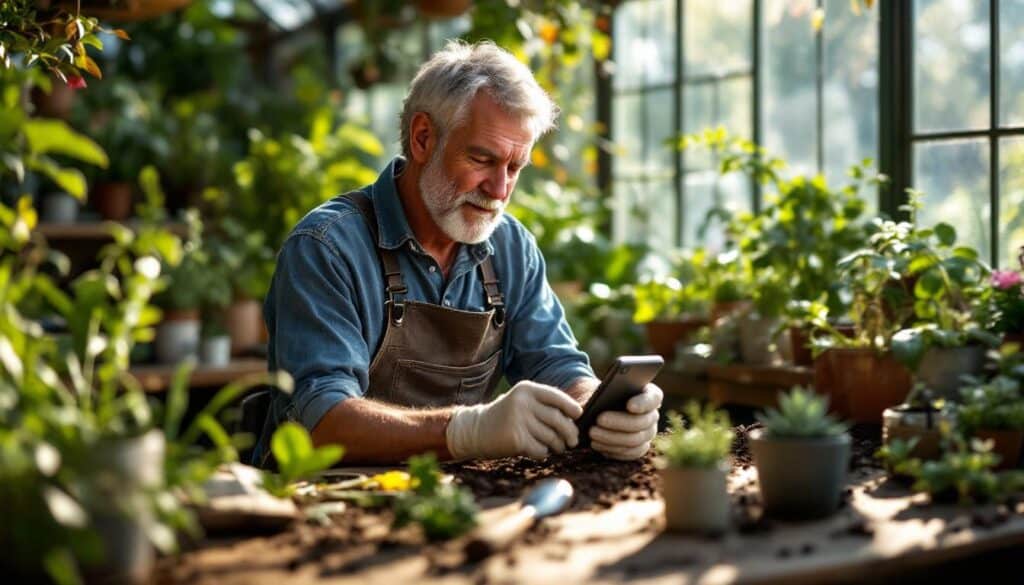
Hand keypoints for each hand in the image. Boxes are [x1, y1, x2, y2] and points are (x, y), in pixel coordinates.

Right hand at [446, 381, 582, 459]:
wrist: (476, 430)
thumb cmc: (507, 417)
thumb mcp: (523, 402)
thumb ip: (545, 406)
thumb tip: (577, 418)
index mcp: (526, 389)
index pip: (557, 397)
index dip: (571, 408)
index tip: (578, 416)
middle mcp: (522, 402)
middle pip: (558, 419)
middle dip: (570, 432)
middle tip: (573, 441)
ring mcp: (518, 420)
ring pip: (551, 437)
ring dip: (558, 445)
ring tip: (557, 447)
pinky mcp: (515, 439)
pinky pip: (540, 449)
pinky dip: (544, 453)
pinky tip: (539, 451)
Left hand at [590, 384, 661, 460]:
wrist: (599, 410)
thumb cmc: (601, 395)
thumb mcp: (597, 388)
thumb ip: (599, 390)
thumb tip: (594, 404)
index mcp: (649, 394)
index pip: (654, 398)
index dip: (643, 403)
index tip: (630, 406)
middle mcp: (652, 415)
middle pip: (642, 422)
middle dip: (619, 422)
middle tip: (599, 419)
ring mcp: (648, 434)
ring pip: (635, 440)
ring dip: (611, 438)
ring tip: (592, 433)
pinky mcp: (639, 448)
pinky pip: (630, 453)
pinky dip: (612, 449)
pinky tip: (596, 444)